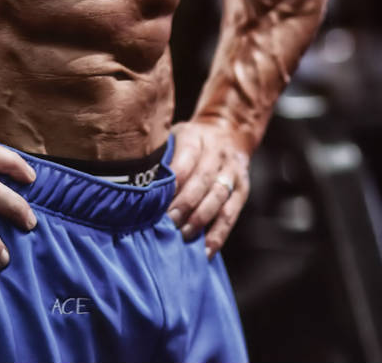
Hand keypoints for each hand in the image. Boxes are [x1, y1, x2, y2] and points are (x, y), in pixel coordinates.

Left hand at [168, 119, 249, 258]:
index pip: (184, 162)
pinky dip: (219, 234)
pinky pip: (231, 214)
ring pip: (218, 197)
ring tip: (183, 235)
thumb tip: (139, 184)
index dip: (173, 184)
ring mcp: (232, 171)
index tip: (157, 202)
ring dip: (200, 220)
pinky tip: (206, 249)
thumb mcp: (175, 136)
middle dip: (184, 205)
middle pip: (202, 180)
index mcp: (195, 137)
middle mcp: (217, 153)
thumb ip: (163, 156)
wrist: (229, 132)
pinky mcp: (243, 189)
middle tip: (167, 223)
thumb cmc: (191, 140)